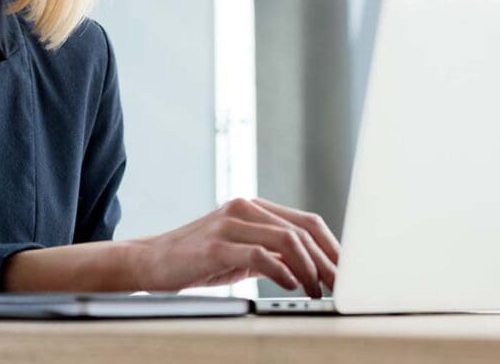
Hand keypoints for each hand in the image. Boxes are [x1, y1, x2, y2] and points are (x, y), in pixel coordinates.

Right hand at [132, 197, 340, 296]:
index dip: (332, 248)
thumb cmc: (198, 260)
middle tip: (340, 287)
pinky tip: (292, 285)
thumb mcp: (241, 254)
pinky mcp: (215, 244)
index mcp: (253, 208)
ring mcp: (229, 223)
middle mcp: (243, 208)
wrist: (152, 261)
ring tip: (317, 291)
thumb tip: (314, 270)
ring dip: (310, 268)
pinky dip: (282, 270)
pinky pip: (259, 254)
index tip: (348, 274)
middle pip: (303, 230)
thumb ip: (273, 254)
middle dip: (328, 261)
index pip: (307, 222)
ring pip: (286, 238)